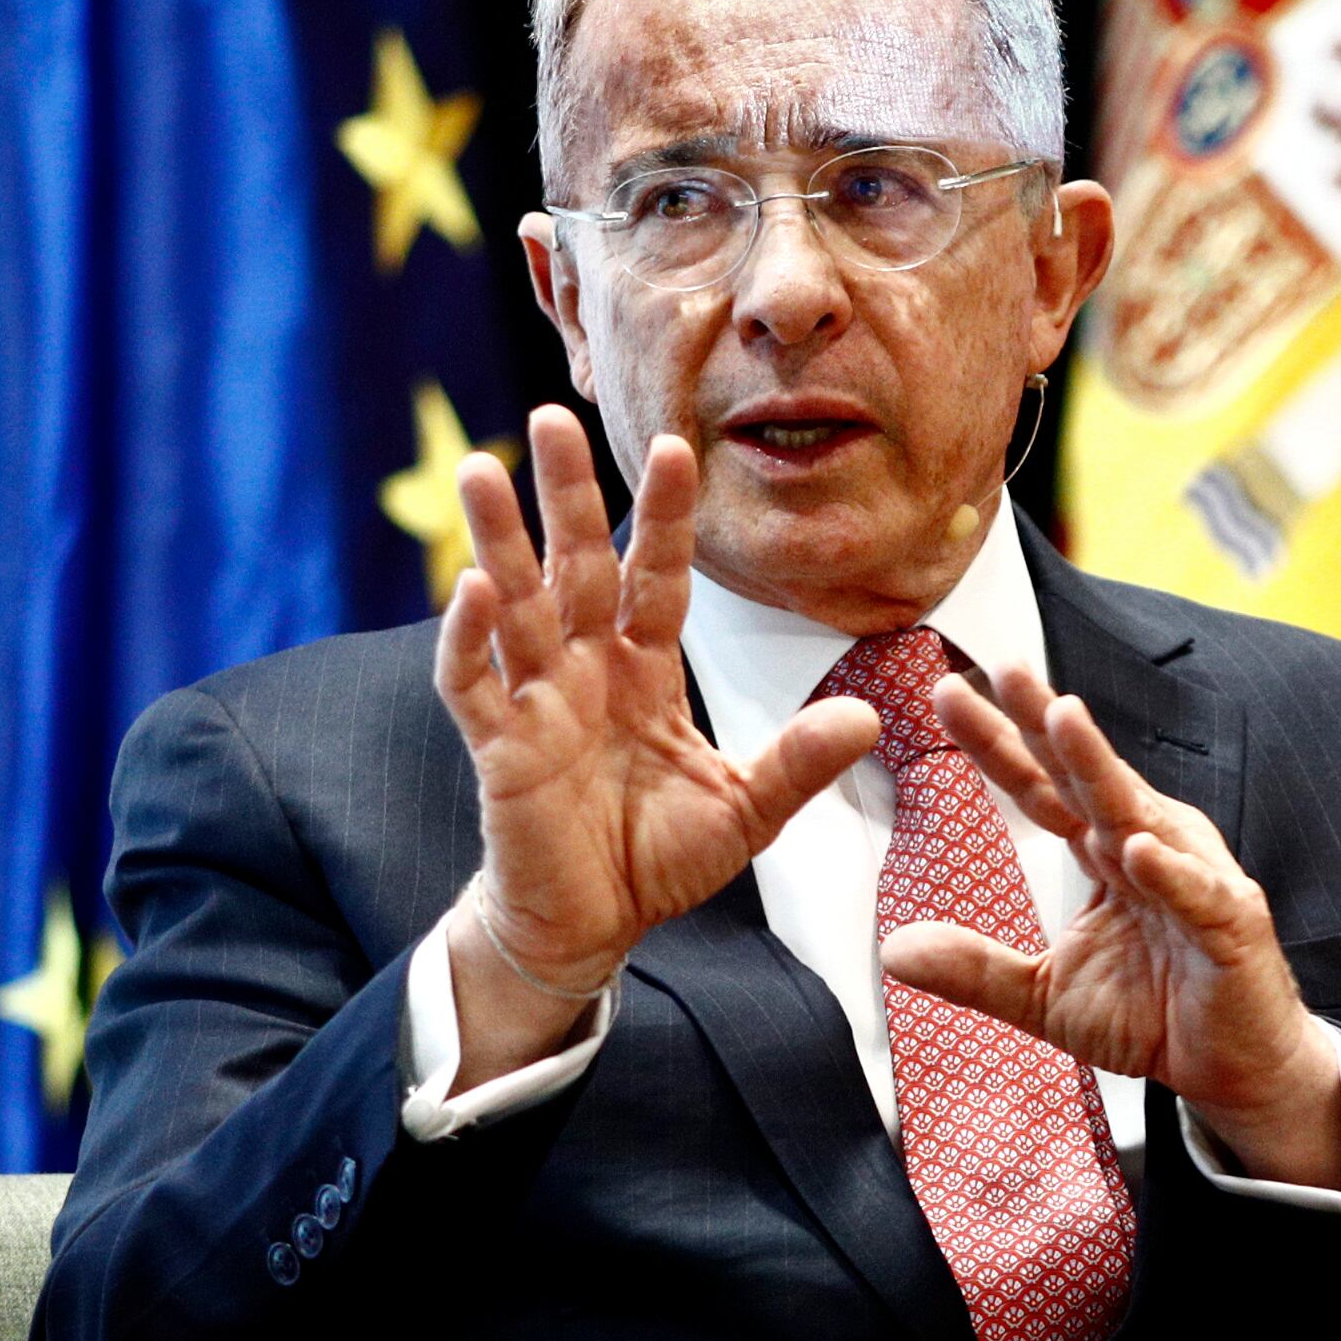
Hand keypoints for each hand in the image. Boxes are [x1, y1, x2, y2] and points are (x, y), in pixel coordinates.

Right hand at [434, 407, 878, 1056]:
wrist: (593, 926)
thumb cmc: (659, 858)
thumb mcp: (748, 809)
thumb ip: (799, 761)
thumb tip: (871, 717)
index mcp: (646, 672)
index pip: (658, 577)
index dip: (664, 516)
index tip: (676, 445)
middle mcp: (587, 671)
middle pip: (577, 567)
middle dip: (566, 495)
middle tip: (552, 415)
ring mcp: (536, 704)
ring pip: (514, 606)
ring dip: (499, 540)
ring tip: (480, 469)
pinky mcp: (498, 751)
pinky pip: (473, 685)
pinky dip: (468, 638)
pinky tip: (471, 587)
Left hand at [880, 665, 1340, 1191]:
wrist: (1236, 1066)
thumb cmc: (1157, 1014)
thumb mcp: (1047, 996)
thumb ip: (977, 970)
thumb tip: (895, 949)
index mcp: (1105, 851)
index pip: (1042, 788)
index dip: (998, 743)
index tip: (948, 695)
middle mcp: (1148, 845)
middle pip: (1086, 777)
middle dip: (1044, 721)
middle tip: (1002, 668)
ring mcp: (1193, 877)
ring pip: (1138, 814)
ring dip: (1100, 766)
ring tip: (1063, 718)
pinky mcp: (1230, 924)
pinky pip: (1194, 893)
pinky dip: (1167, 871)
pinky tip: (1135, 848)